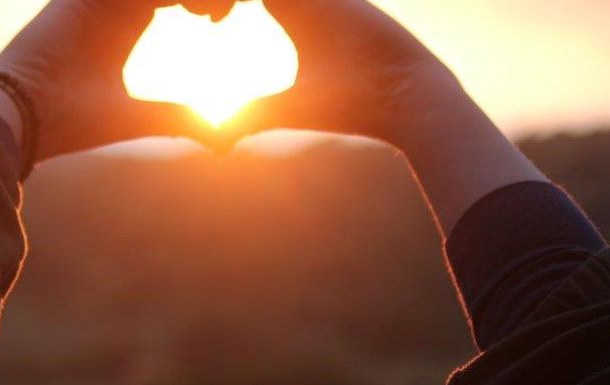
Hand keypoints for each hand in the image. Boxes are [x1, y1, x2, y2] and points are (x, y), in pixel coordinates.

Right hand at [0, 0, 239, 161]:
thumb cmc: (73, 123)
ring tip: (200, 10)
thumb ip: (176, 118)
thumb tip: (221, 141)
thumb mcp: (137, 118)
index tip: (218, 20)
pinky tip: (171, 5)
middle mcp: (108, 7)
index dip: (200, 0)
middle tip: (213, 13)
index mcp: (124, 28)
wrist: (22, 117)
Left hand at [232, 0, 544, 231]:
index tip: (212, 23)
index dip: (223, 0)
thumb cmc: (345, 108)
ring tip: (222, 15)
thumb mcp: (282, 109)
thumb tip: (216, 145)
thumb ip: (249, 114)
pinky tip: (245, 7)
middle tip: (212, 17)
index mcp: (295, 14)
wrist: (398, 98)